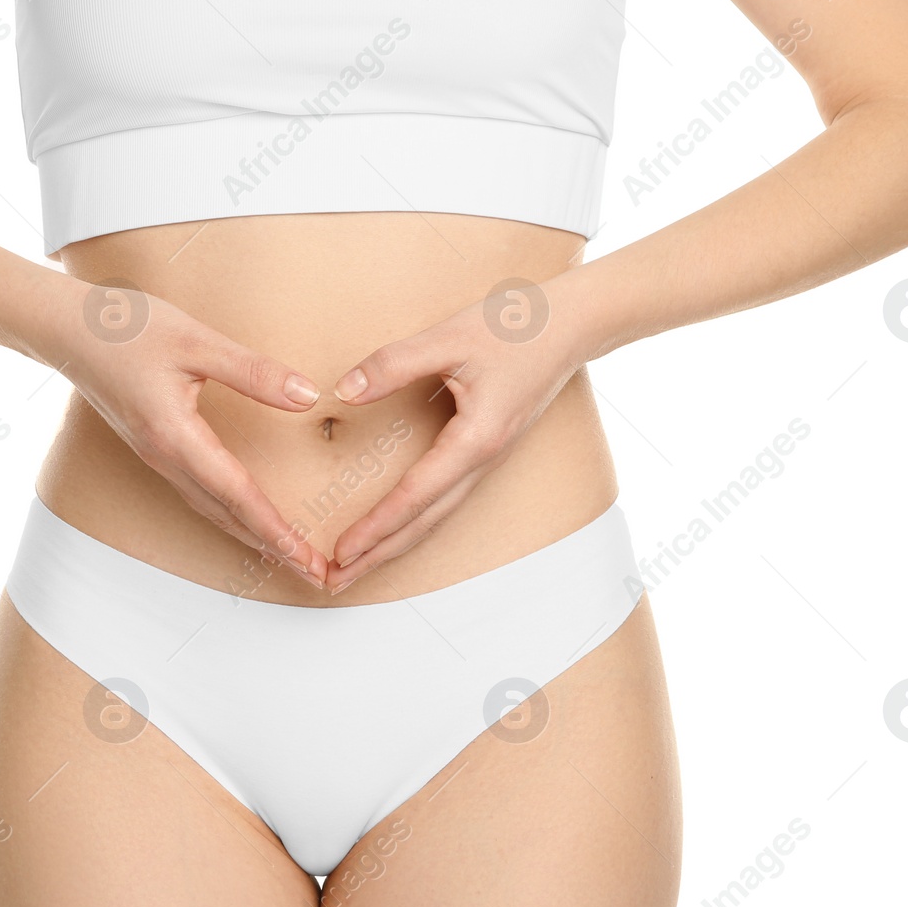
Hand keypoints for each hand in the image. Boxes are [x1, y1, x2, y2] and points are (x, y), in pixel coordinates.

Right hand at [57, 278, 328, 588]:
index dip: (275, 530)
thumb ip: (253, 372)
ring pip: (212, 510)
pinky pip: (199, 495)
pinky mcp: (156, 449)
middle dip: (273, 547)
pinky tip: (246, 518)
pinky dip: (230, 515)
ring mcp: (158, 458)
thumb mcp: (196, 343)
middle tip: (313, 573)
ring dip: (252, 535)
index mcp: (176, 438)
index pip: (237, 495)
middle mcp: (166, 458)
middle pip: (227, 515)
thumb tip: (306, 398)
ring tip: (288, 555)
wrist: (67, 330)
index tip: (306, 559)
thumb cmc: (127, 330)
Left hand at [325, 273, 591, 594]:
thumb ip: (393, 364)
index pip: (415, 496)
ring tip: (358, 565)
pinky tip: (397, 528)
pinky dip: (415, 520)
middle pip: (424, 523)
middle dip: (378, 555)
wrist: (571, 325)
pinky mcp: (486, 452)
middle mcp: (483, 461)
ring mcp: (487, 461)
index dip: (376, 527)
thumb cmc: (517, 329)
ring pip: (436, 516)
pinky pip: (446, 499)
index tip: (342, 552)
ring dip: (395, 544)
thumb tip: (344, 391)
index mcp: (475, 441)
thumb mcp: (448, 339)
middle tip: (336, 581)